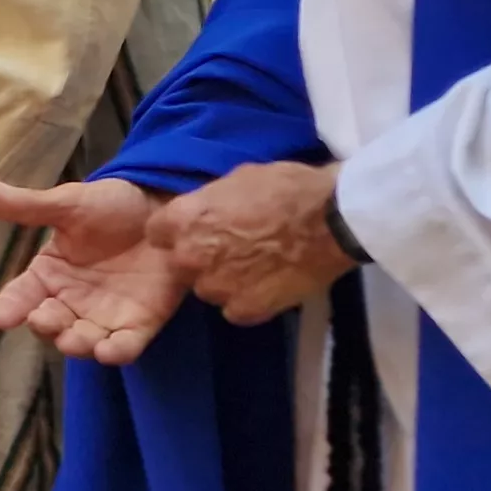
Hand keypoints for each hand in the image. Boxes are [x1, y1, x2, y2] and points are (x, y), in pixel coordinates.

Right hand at [0, 177, 186, 363]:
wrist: (166, 210)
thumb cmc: (113, 206)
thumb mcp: (69, 203)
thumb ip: (27, 204)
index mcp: (49, 274)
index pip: (21, 295)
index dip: (9, 307)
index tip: (1, 316)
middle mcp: (71, 300)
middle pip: (50, 324)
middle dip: (45, 326)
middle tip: (44, 318)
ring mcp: (105, 316)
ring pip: (83, 341)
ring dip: (76, 345)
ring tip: (74, 340)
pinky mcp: (140, 325)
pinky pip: (124, 346)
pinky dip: (115, 352)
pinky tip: (108, 351)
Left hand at [148, 160, 354, 325]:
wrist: (333, 219)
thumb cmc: (287, 188)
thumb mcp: (236, 180)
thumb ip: (209, 202)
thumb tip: (206, 210)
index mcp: (183, 220)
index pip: (157, 234)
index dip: (177, 233)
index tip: (196, 232)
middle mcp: (190, 257)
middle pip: (182, 265)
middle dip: (201, 259)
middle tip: (234, 249)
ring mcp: (216, 287)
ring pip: (209, 289)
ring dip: (226, 281)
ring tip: (258, 267)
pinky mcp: (245, 311)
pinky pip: (236, 310)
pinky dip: (250, 300)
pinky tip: (271, 285)